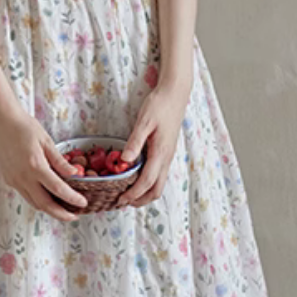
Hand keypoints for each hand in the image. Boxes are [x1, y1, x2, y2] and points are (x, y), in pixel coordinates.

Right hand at [0, 105, 88, 220]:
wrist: (0, 121)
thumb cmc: (24, 127)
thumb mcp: (46, 141)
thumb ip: (59, 161)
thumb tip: (74, 173)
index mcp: (35, 166)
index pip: (57, 189)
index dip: (72, 199)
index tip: (83, 203)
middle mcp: (23, 177)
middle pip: (44, 204)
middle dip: (61, 214)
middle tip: (74, 216)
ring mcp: (14, 180)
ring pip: (33, 203)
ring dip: (49, 209)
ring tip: (63, 209)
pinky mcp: (9, 179)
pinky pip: (26, 195)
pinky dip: (38, 199)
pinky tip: (47, 196)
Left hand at [116, 77, 191, 207]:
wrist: (176, 94)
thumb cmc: (159, 105)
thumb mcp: (144, 122)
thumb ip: (135, 142)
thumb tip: (124, 161)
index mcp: (161, 153)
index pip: (147, 182)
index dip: (133, 194)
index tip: (120, 200)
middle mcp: (167, 158)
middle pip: (156, 190)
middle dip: (140, 200)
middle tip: (122, 202)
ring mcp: (168, 156)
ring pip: (159, 184)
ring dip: (144, 193)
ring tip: (127, 194)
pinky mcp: (167, 152)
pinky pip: (159, 174)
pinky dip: (148, 183)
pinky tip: (135, 177)